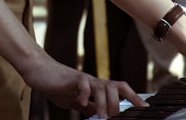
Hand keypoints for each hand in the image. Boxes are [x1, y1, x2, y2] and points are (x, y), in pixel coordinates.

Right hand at [21, 56, 145, 118]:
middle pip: (115, 87)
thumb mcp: (76, 100)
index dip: (134, 97)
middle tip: (113, 118)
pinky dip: (85, 94)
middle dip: (118, 104)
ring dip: (104, 104)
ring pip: (103, 87)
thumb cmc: (57, 85)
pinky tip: (82, 102)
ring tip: (100, 117)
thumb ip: (88, 106)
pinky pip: (83, 84)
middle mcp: (93, 81)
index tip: (145, 108)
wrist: (40, 71)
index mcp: (96, 86)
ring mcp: (83, 79)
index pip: (120, 89)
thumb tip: (100, 115)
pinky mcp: (72, 78)